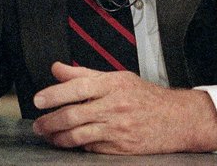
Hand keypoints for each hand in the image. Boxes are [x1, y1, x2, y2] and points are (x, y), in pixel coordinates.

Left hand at [32, 62, 216, 153]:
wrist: (178, 119)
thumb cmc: (146, 97)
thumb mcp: (117, 77)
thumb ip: (84, 74)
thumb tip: (57, 69)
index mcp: (112, 85)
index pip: (77, 87)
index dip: (55, 93)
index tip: (38, 99)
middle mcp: (115, 106)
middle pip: (74, 114)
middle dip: (51, 121)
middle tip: (38, 124)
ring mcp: (118, 129)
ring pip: (80, 135)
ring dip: (59, 137)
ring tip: (49, 135)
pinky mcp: (121, 148)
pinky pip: (93, 148)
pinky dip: (78, 146)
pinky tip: (70, 142)